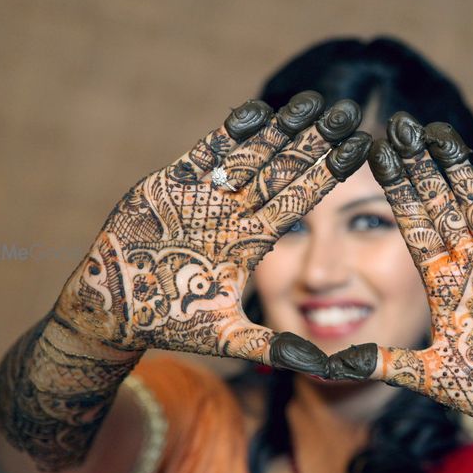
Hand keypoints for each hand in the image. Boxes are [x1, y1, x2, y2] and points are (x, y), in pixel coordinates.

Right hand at [54, 92, 371, 371]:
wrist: (112, 308)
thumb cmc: (171, 324)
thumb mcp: (228, 337)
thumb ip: (273, 347)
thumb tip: (325, 370)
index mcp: (252, 241)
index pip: (300, 201)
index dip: (329, 174)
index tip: (360, 148)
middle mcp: (234, 213)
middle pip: (282, 170)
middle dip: (314, 142)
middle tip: (348, 112)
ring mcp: (204, 196)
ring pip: (250, 155)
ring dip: (280, 129)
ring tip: (313, 102)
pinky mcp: (171, 184)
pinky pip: (207, 153)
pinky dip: (229, 133)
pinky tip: (258, 111)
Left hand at [329, 113, 472, 421]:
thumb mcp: (428, 376)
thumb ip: (384, 364)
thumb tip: (331, 366)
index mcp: (440, 282)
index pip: (414, 228)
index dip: (397, 194)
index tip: (377, 160)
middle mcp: (467, 264)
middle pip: (441, 206)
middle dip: (422, 168)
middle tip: (401, 128)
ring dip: (458, 170)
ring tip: (438, 133)